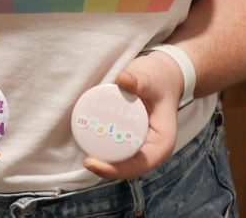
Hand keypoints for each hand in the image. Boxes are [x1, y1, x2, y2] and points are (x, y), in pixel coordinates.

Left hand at [83, 51, 183, 179]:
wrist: (163, 77)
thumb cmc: (160, 79)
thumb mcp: (151, 76)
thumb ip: (139, 79)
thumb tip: (123, 80)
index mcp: (162, 143)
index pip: (138, 165)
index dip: (114, 169)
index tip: (91, 162)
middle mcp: (152, 150)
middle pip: (125, 167)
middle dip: (104, 165)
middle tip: (83, 157)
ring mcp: (141, 146)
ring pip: (119, 161)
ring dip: (101, 157)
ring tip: (81, 146)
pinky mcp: (131, 139)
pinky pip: (115, 148)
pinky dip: (102, 145)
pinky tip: (86, 137)